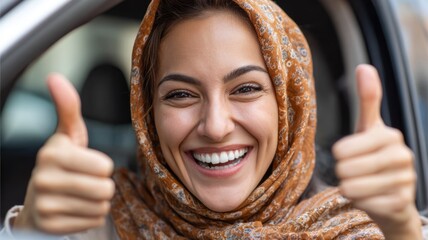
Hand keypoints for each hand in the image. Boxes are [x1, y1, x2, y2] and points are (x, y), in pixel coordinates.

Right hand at [14, 74, 114, 233]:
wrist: (39, 201)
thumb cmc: (62, 162)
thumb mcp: (67, 135)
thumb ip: (68, 108)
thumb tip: (55, 77)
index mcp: (52, 154)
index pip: (104, 167)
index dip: (103, 166)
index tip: (88, 164)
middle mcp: (44, 180)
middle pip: (105, 189)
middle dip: (103, 185)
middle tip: (87, 182)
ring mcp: (45, 206)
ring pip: (101, 207)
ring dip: (98, 201)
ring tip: (81, 194)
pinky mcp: (49, 227)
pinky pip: (93, 221)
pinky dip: (91, 216)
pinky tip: (76, 208)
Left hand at [333, 65, 421, 238]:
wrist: (394, 198)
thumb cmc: (375, 159)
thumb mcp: (369, 129)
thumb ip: (367, 100)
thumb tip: (363, 67)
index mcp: (390, 135)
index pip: (342, 150)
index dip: (339, 156)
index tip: (347, 155)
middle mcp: (402, 156)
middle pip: (346, 169)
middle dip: (343, 174)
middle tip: (354, 173)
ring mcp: (405, 181)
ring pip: (353, 188)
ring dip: (350, 189)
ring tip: (359, 185)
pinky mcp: (402, 203)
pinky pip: (364, 204)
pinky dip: (360, 203)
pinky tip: (369, 198)